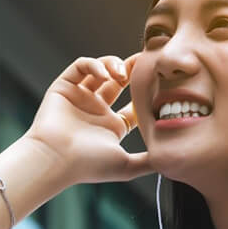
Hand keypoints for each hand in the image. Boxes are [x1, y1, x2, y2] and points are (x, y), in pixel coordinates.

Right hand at [24, 53, 151, 184]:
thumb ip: (149, 163)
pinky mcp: (64, 87)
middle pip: (118, 82)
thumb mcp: (127, 166)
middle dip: (132, 70)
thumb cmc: (89, 166)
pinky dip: (94, 65)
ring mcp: (80, 98)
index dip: (146, 93)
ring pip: (100, 70)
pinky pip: (81, 67)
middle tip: (145, 62)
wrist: (56, 160)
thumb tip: (171, 162)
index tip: (158, 83)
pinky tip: (105, 74)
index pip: (133, 104)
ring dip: (114, 65)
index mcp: (112, 127)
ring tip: (123, 74)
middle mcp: (96, 111)